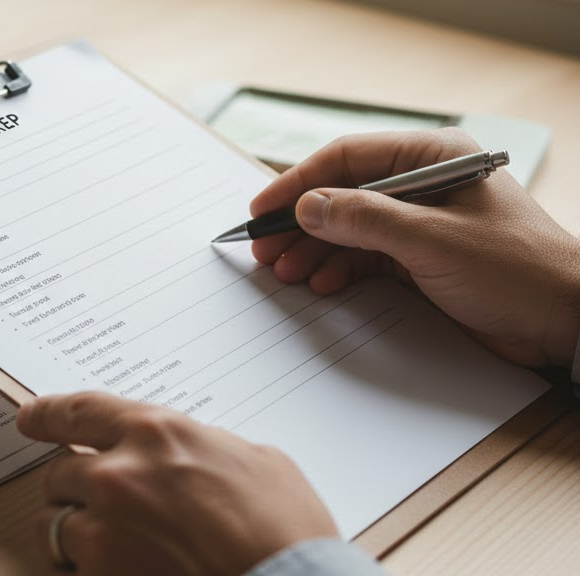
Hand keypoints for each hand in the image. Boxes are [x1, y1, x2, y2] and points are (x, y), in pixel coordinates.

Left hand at [17, 392, 336, 574]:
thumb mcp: (253, 462)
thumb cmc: (284, 530)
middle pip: (60, 473)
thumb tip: (194, 457)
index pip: (80, 411)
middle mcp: (118, 473)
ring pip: (55, 525)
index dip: (48, 414)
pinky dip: (89, 572)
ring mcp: (103, 529)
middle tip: (99, 506)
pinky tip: (123, 572)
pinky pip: (71, 569)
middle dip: (74, 490)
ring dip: (75, 534)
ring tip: (110, 548)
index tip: (30, 418)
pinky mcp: (98, 575)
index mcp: (156, 433)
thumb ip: (203, 450)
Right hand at [250, 128, 579, 366]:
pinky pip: (364, 257)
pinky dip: (338, 270)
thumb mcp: (432, 240)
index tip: (263, 208)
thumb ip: (365, 219)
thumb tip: (307, 206)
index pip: (347, 159)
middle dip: (300, 223)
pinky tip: (319, 284)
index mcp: (431, 158)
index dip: (298, 182)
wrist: (563, 321)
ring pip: (347, 229)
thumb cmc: (515, 269)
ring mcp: (418, 223)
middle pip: (341, 195)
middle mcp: (421, 185)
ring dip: (314, 250)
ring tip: (284, 272)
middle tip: (264, 248)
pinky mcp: (418, 259)